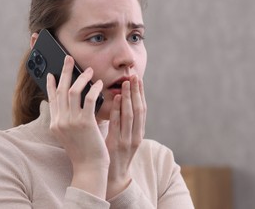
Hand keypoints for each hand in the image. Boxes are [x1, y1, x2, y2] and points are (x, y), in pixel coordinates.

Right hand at [47, 55, 109, 197]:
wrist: (89, 167)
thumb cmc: (83, 150)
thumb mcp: (69, 134)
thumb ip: (66, 119)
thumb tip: (69, 103)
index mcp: (55, 123)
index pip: (51, 98)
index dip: (50, 84)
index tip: (50, 73)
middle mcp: (60, 121)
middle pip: (60, 90)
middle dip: (64, 72)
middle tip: (68, 58)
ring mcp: (71, 122)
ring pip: (73, 91)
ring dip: (81, 78)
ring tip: (88, 70)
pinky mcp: (85, 123)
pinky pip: (89, 99)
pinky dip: (93, 89)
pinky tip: (98, 83)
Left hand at [105, 75, 146, 198]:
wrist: (113, 177)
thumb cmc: (115, 154)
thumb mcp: (123, 137)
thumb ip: (123, 121)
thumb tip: (119, 101)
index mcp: (138, 132)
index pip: (142, 108)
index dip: (140, 93)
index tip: (138, 79)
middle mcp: (136, 135)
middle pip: (139, 109)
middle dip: (137, 92)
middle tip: (134, 76)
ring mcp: (128, 140)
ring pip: (131, 115)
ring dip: (130, 97)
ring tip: (127, 83)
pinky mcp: (118, 144)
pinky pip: (119, 124)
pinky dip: (119, 110)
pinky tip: (118, 99)